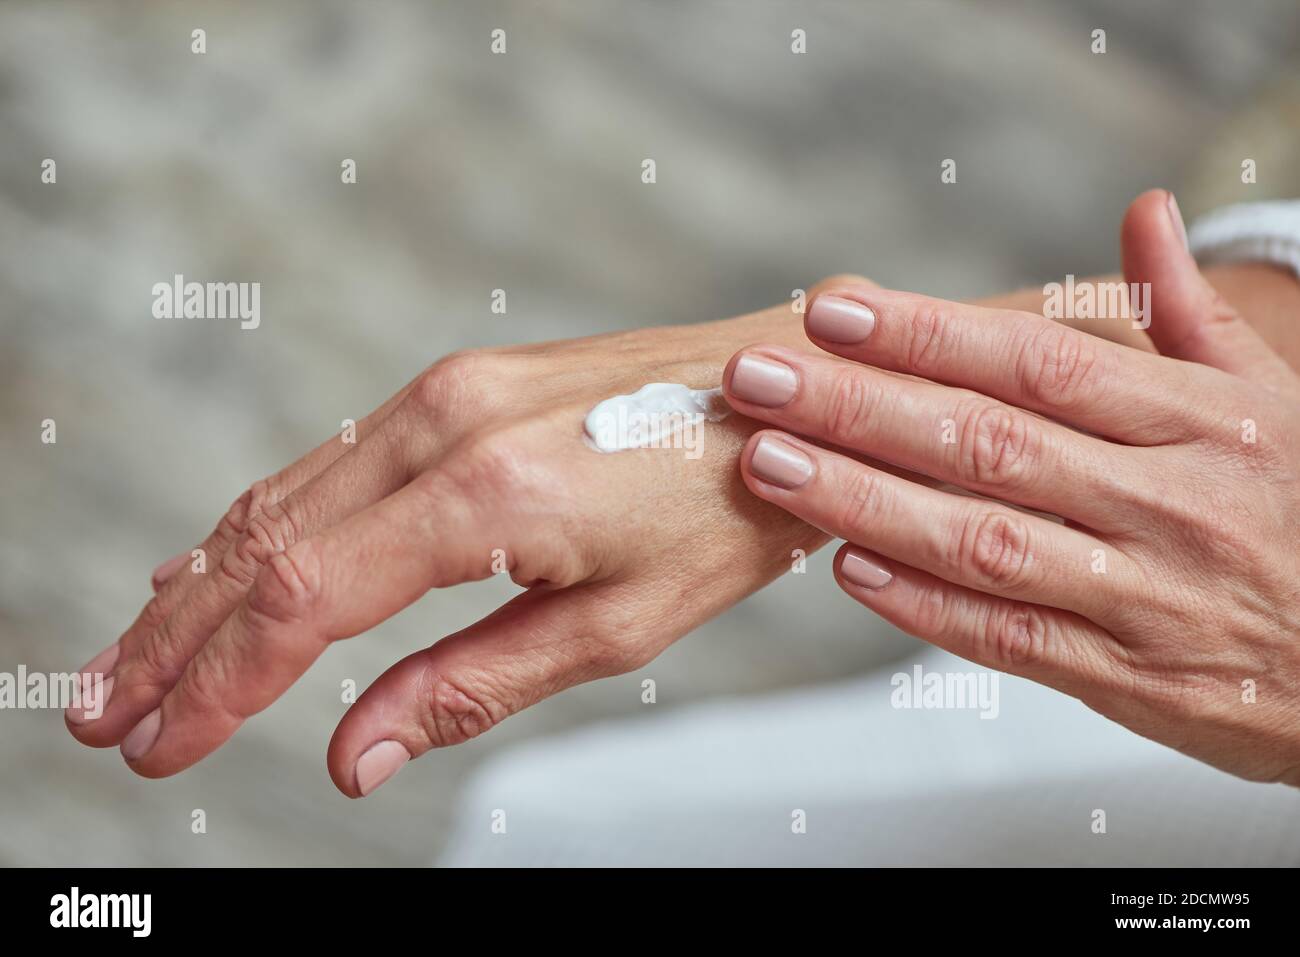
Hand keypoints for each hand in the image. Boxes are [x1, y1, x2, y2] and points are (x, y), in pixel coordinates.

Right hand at [65, 281, 853, 795]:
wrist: (787, 395)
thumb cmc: (723, 509)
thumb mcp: (614, 625)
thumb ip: (468, 687)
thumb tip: (353, 756)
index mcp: (483, 493)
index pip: (306, 603)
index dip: (220, 685)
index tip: (161, 744)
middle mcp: (440, 421)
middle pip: (264, 543)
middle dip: (177, 640)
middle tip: (106, 711)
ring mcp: (441, 391)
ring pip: (282, 496)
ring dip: (202, 583)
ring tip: (137, 655)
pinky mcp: (454, 385)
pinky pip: (329, 464)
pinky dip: (263, 523)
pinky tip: (221, 560)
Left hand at [722, 190, 1299, 784]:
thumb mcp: (1277, 400)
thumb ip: (1194, 314)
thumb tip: (1145, 213)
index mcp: (1198, 421)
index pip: (1039, 363)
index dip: (926, 334)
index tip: (831, 311)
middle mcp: (1165, 500)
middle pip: (988, 443)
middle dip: (860, 408)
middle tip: (759, 381)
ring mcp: (1144, 594)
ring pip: (984, 540)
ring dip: (866, 502)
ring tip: (772, 465)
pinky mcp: (1127, 676)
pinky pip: (1010, 640)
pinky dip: (924, 607)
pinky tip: (847, 570)